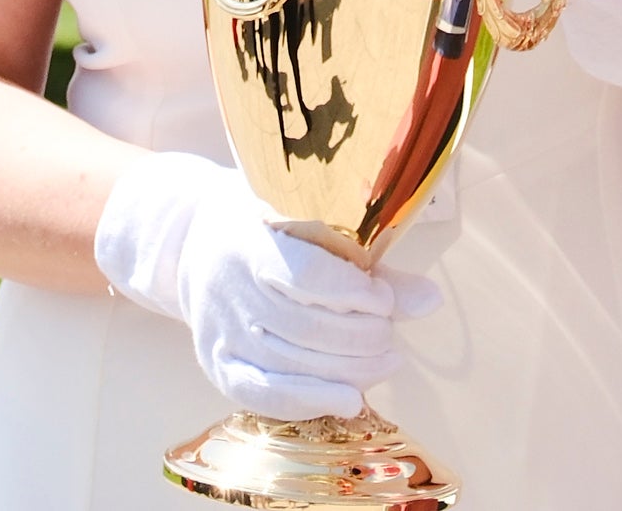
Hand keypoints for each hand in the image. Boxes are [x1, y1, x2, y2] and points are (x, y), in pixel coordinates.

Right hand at [94, 150, 438, 422]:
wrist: (192, 243)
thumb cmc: (265, 226)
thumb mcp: (309, 221)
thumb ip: (370, 264)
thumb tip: (430, 301)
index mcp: (251, 242)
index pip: (302, 276)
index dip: (350, 294)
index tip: (385, 300)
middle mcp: (230, 291)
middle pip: (303, 329)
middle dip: (360, 339)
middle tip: (391, 335)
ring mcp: (220, 333)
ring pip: (290, 366)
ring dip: (348, 372)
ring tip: (386, 362)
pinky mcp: (218, 366)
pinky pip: (265, 396)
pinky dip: (311, 401)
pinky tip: (350, 399)